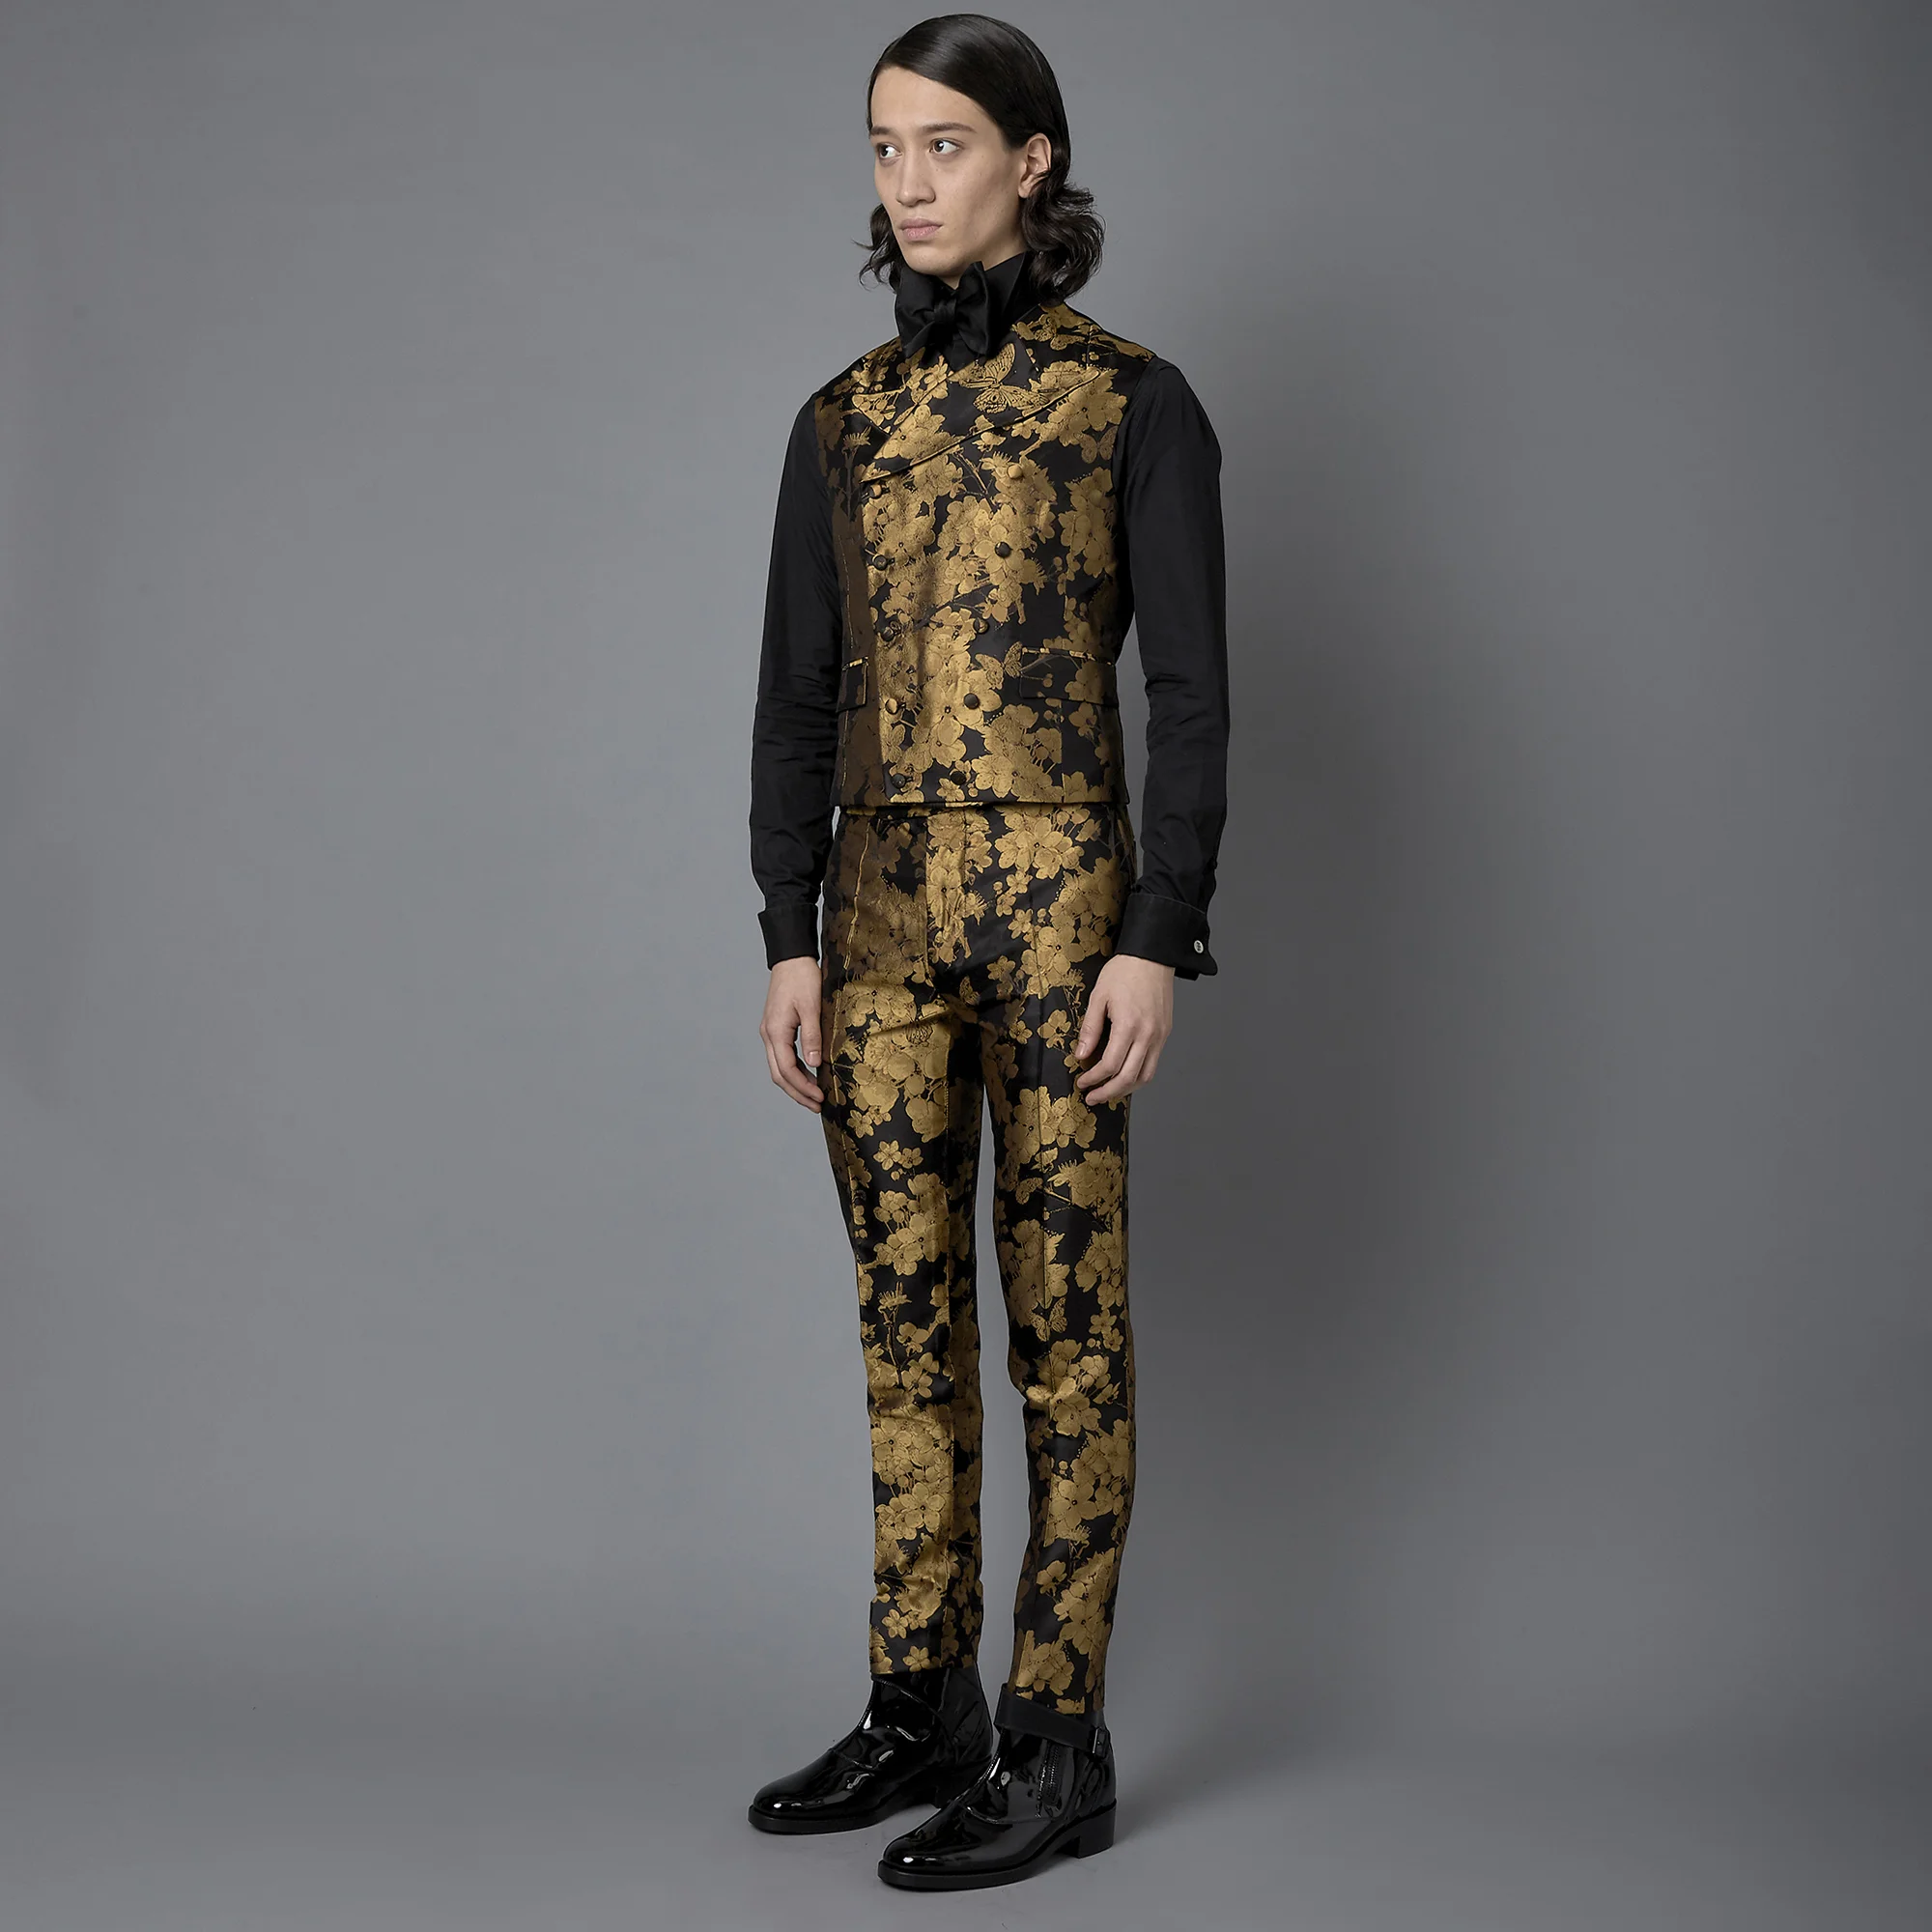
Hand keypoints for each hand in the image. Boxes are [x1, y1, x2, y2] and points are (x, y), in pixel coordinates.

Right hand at [761, 957, 825, 1111]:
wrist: (791, 958)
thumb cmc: (802, 978)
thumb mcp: (811, 1007)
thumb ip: (812, 1036)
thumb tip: (814, 1064)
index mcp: (775, 1031)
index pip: (787, 1069)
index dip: (803, 1087)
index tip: (820, 1097)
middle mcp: (768, 1035)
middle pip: (779, 1075)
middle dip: (797, 1093)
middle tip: (817, 1106)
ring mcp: (770, 1032)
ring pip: (778, 1068)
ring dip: (795, 1084)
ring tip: (813, 1096)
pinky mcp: (775, 1029)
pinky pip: (782, 1057)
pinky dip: (793, 1071)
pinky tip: (807, 1075)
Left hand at [1075, 953, 1174, 1103]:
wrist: (1152, 956)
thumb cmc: (1124, 972)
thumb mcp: (1099, 997)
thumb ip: (1091, 1028)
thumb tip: (1081, 1055)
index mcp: (1129, 1025)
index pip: (1111, 1065)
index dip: (1094, 1078)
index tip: (1081, 1082)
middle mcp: (1148, 1035)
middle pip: (1129, 1078)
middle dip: (1108, 1092)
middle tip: (1092, 1097)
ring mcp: (1159, 1036)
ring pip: (1145, 1076)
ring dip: (1125, 1089)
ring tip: (1108, 1092)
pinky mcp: (1165, 1034)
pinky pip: (1153, 1063)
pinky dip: (1138, 1076)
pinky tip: (1124, 1076)